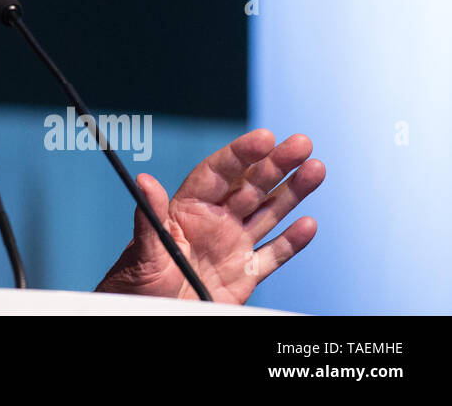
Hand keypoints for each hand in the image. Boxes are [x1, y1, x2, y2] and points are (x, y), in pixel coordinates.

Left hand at [95, 129, 324, 302]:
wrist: (148, 314)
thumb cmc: (135, 282)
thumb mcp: (143, 250)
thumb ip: (150, 217)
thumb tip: (144, 180)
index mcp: (188, 209)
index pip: (218, 173)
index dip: (241, 154)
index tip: (265, 137)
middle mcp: (214, 221)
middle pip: (251, 186)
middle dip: (277, 164)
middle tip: (302, 143)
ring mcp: (232, 246)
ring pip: (268, 213)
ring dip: (292, 192)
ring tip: (316, 168)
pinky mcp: (245, 274)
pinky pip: (273, 254)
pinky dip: (292, 241)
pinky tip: (308, 224)